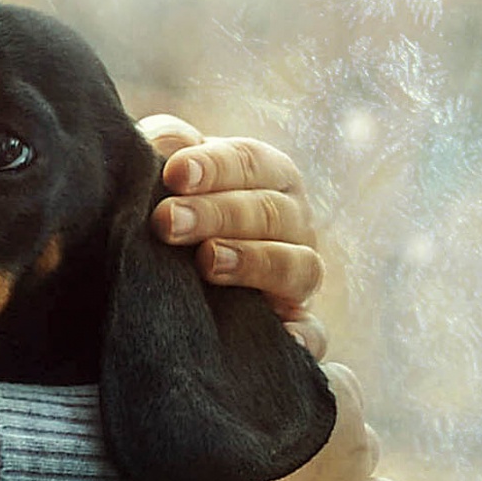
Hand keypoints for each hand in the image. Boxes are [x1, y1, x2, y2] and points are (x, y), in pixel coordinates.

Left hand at [137, 116, 325, 358]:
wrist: (173, 271)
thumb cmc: (173, 204)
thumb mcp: (167, 168)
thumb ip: (167, 144)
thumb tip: (168, 143)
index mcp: (268, 176)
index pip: (252, 162)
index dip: (215, 166)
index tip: (175, 174)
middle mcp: (294, 223)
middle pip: (270, 212)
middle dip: (217, 214)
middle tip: (166, 222)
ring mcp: (299, 277)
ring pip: (298, 266)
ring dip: (255, 262)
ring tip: (207, 262)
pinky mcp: (298, 327)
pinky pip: (315, 334)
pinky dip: (306, 336)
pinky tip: (284, 337)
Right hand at [196, 365, 414, 480]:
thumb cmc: (194, 428)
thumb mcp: (226, 364)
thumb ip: (260, 355)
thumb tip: (279, 340)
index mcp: (335, 393)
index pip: (343, 387)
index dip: (309, 403)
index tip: (275, 417)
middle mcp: (355, 449)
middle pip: (365, 447)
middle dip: (337, 457)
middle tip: (287, 471)